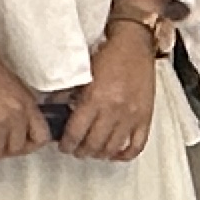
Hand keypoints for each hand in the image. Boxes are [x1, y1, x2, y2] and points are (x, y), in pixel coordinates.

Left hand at [61, 22, 158, 161]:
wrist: (135, 44)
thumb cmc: (108, 56)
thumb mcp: (84, 73)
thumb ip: (67, 92)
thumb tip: (53, 109)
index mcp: (94, 98)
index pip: (76, 133)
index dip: (67, 144)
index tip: (64, 146)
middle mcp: (113, 110)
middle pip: (93, 145)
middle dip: (82, 151)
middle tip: (77, 149)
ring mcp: (131, 116)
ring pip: (113, 148)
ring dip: (100, 154)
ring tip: (94, 150)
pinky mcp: (145, 117)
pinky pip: (136, 145)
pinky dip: (125, 154)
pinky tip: (116, 154)